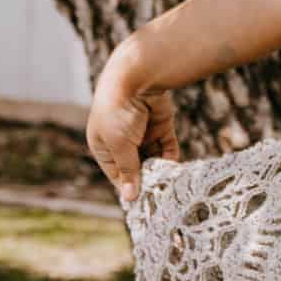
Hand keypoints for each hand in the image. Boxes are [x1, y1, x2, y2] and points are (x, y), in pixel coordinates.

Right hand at [86, 53, 180, 203]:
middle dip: (148, 180)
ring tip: (170, 186)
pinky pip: (167, 147)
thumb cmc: (118, 111)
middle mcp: (122, 141)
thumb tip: (130, 198)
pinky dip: (171, 158)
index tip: (144, 205)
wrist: (137, 76)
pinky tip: (176, 170)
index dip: (129, 188)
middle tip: (161, 198)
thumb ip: (128, 170)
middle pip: (137, 168)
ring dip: (161, 171)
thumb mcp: (120, 144)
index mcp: (104, 146)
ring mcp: (142, 133)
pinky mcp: (160, 125)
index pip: (117, 175)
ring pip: (154, 158)